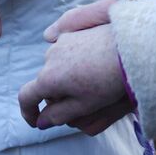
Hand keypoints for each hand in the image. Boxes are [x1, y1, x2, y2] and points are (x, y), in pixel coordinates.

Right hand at [17, 24, 131, 134]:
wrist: (129, 48)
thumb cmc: (108, 81)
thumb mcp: (83, 106)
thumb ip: (58, 115)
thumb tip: (42, 121)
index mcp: (48, 78)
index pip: (26, 97)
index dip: (28, 112)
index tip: (37, 121)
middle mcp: (49, 58)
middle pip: (44, 82)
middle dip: (54, 96)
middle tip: (76, 105)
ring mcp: (61, 42)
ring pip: (55, 67)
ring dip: (64, 79)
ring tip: (89, 85)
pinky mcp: (73, 33)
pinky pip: (66, 53)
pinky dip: (72, 64)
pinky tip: (91, 68)